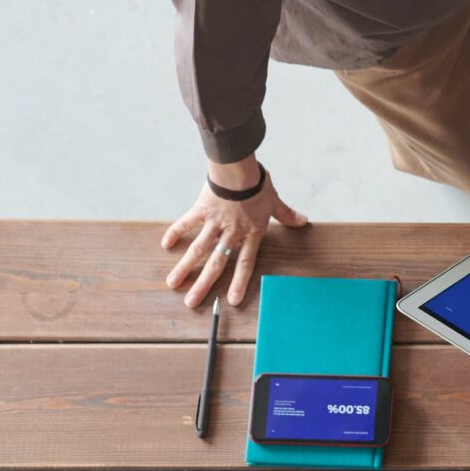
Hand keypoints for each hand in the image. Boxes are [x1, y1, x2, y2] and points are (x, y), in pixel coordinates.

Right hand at [161, 170, 308, 308]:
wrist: (240, 169)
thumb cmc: (258, 184)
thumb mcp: (274, 201)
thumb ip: (286, 214)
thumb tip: (303, 220)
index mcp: (250, 232)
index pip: (245, 263)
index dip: (240, 282)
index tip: (232, 301)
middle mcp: (231, 232)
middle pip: (217, 263)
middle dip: (204, 284)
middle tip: (191, 302)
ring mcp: (214, 222)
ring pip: (199, 249)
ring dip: (185, 267)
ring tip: (173, 283)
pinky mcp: (201, 209)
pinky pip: (186, 223)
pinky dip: (176, 232)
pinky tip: (166, 245)